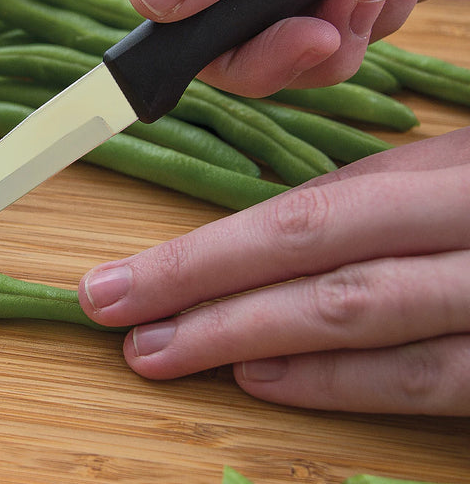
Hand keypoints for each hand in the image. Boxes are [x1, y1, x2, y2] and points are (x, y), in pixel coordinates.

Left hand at [78, 128, 469, 414]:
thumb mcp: (451, 167)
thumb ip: (373, 198)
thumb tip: (265, 237)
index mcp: (445, 172)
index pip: (301, 214)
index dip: (204, 253)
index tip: (119, 280)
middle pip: (318, 264)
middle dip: (204, 298)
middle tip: (116, 321)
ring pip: (365, 324)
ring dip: (254, 344)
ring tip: (167, 354)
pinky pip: (433, 378)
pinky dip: (344, 387)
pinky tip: (267, 383)